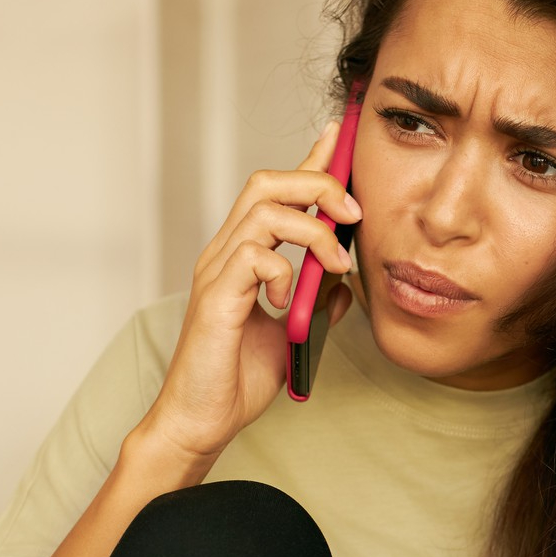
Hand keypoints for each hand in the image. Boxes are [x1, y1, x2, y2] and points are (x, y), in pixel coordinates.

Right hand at [136, 120, 361, 463]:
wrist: (202, 420)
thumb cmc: (236, 379)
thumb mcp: (295, 335)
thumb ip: (316, 302)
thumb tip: (346, 281)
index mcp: (243, 256)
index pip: (277, 192)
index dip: (310, 160)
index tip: (341, 136)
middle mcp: (226, 253)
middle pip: (267, 183)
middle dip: (317, 183)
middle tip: (354, 211)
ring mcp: (217, 272)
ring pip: (263, 210)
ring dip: (312, 228)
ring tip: (337, 261)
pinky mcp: (216, 297)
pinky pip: (252, 257)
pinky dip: (282, 269)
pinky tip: (288, 299)